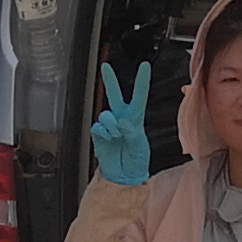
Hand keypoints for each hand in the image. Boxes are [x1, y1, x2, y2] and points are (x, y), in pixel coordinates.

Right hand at [89, 63, 152, 186]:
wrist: (124, 176)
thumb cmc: (136, 161)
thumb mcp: (140, 147)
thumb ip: (132, 132)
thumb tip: (121, 121)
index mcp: (136, 119)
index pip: (139, 96)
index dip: (141, 81)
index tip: (144, 66)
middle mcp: (122, 119)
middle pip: (115, 95)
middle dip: (110, 80)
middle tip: (105, 67)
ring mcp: (109, 126)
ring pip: (106, 114)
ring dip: (111, 123)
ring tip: (116, 134)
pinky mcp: (99, 135)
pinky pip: (98, 127)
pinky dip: (103, 133)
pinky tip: (108, 139)